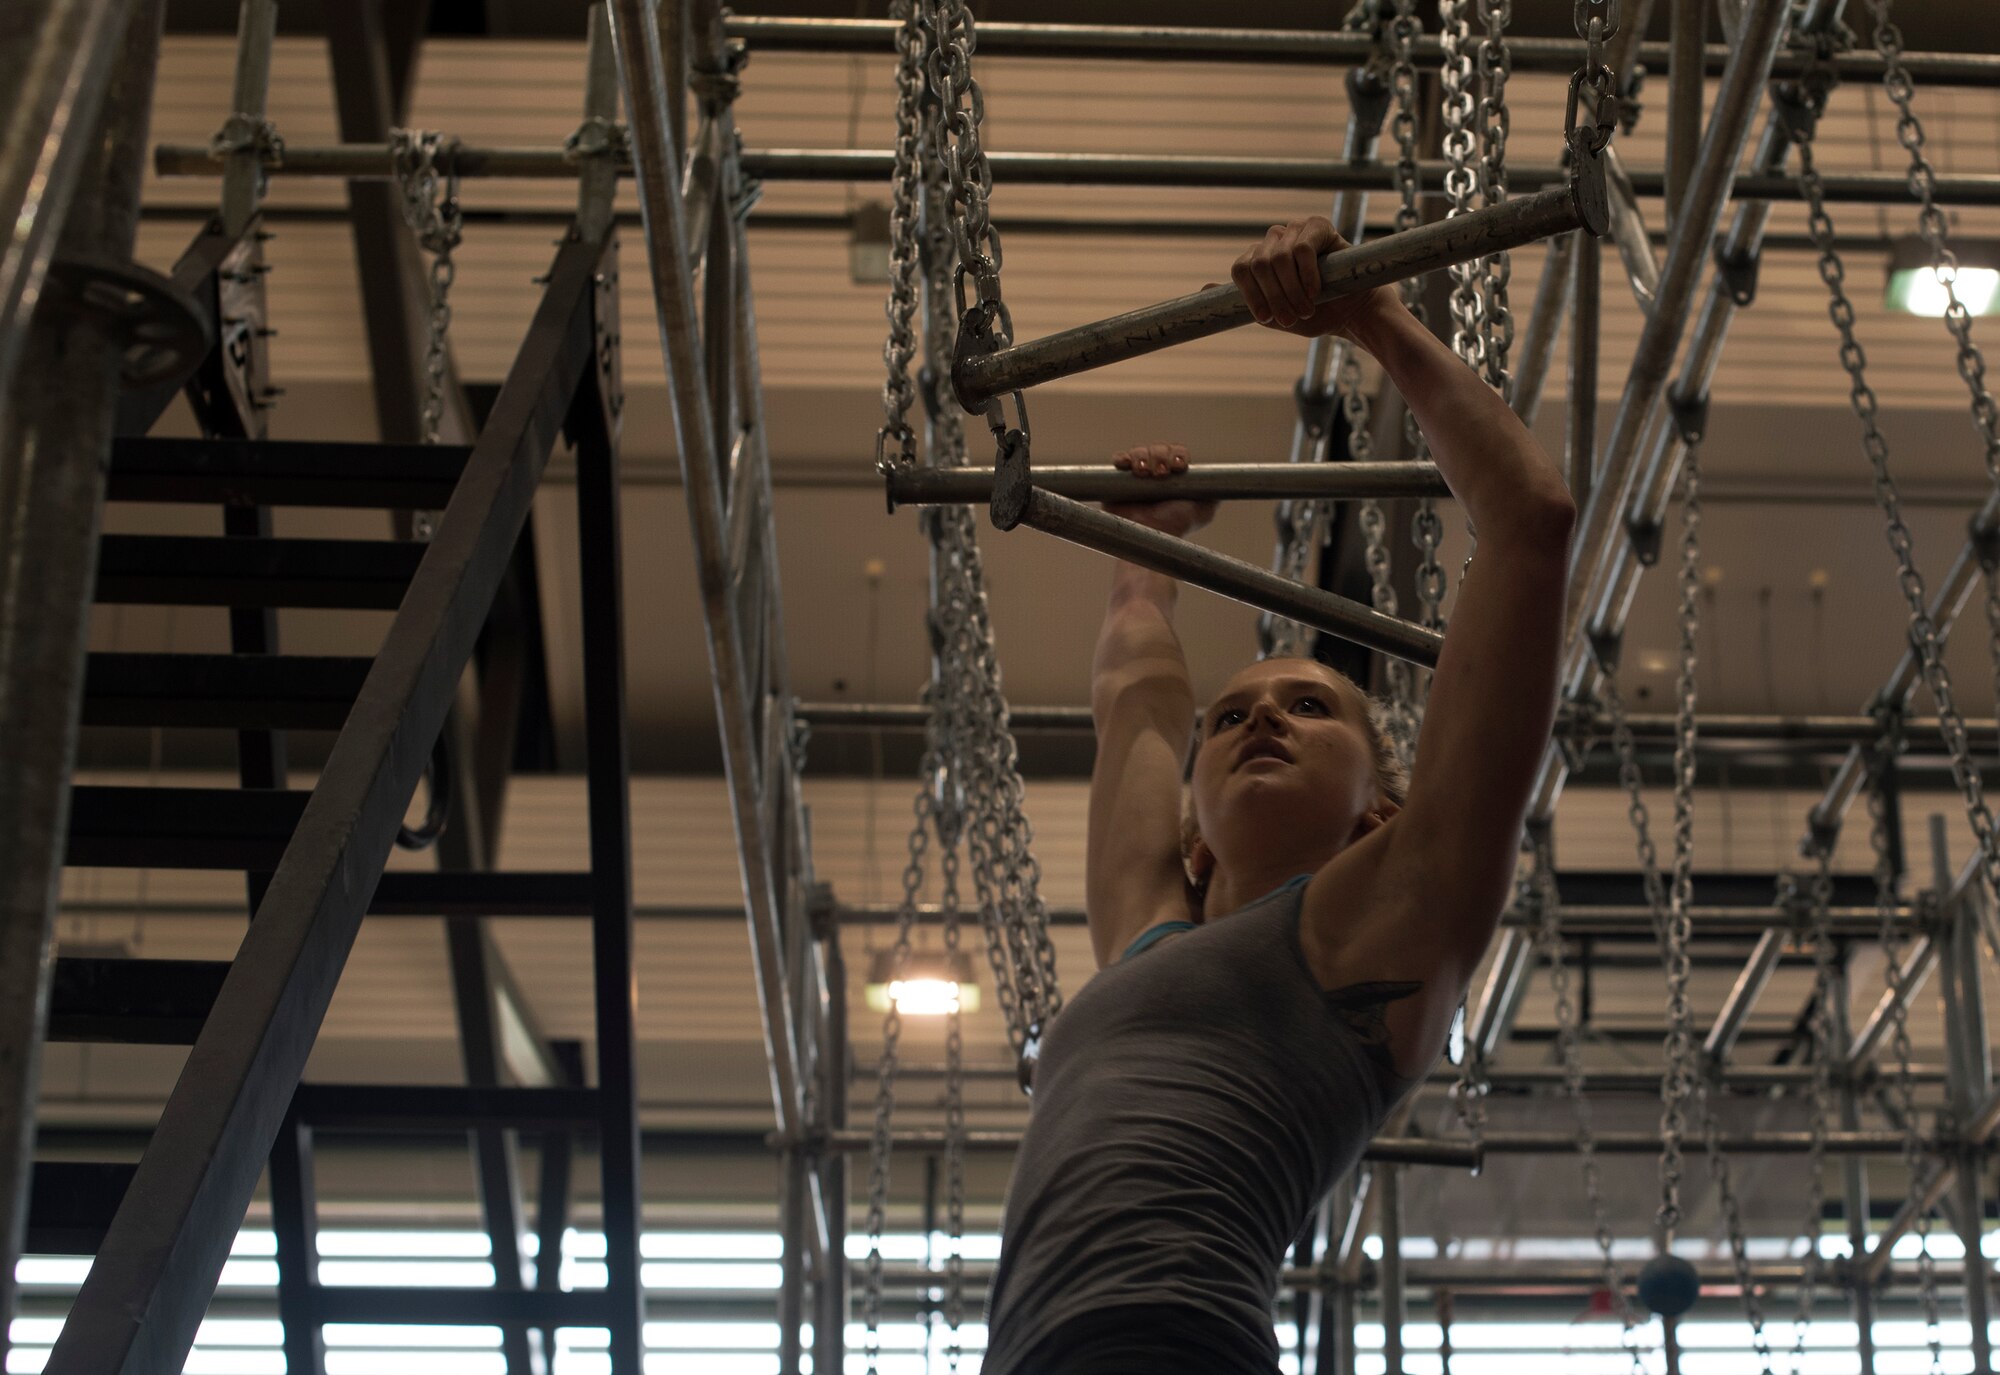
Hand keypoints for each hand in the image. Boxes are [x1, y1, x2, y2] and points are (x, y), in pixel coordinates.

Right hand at [1104, 443, 1217, 537]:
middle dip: (1159, 456)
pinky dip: (1122, 459)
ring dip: (1142, 457)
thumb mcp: (1203, 510)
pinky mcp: (1117, 481)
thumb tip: (1227, 485)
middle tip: (1160, 474)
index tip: (1178, 467)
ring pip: (1139, 451)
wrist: (1149, 537)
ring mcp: (1136, 476)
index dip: (1177, 454)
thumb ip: (1214, 495)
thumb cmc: (1175, 526)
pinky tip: (1127, 467)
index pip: (1176, 452)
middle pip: (1157, 448)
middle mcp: (1155, 474)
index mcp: (1174, 477)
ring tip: (1144, 474)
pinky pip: (1119, 460)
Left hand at [1231, 216, 1403, 340]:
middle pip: (1257, 265)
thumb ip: (1243, 301)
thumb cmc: (1313, 313)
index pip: (1240, 269)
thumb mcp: (1272, 314)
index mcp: (1258, 258)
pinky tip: (1317, 290)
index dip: (1250, 295)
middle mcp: (1274, 240)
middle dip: (1273, 297)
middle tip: (1292, 317)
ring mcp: (1295, 230)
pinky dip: (1307, 274)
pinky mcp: (1318, 227)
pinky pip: (1302, 247)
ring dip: (1292, 290)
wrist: (1351, 312)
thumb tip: (1203, 287)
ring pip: (1278, 258)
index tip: (1265, 318)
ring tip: (1307, 307)